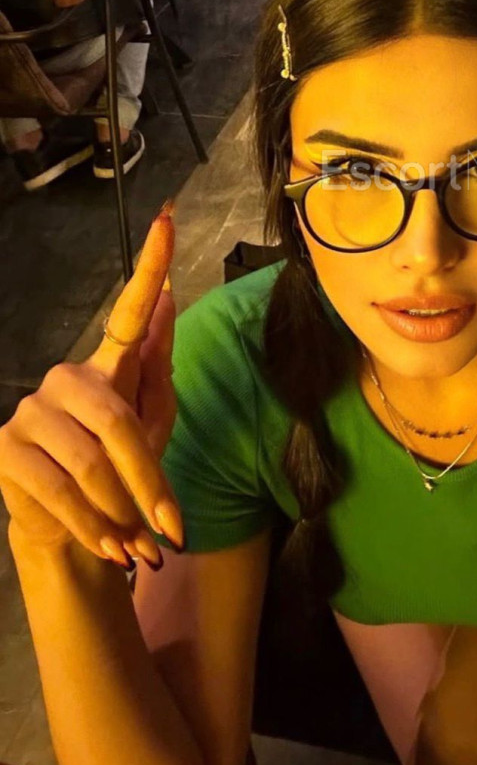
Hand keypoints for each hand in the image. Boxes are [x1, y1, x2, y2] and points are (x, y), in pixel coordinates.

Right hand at [0, 204, 183, 568]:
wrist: (81, 535)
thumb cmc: (125, 476)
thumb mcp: (153, 425)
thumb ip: (157, 367)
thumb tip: (172, 296)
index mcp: (112, 366)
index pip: (131, 310)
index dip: (151, 266)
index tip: (169, 218)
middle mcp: (68, 378)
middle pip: (118, 422)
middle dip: (149, 483)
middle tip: (171, 528)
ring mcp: (31, 411)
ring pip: (88, 463)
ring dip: (121, 512)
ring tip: (141, 544)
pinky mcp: (5, 449)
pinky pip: (56, 489)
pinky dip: (91, 525)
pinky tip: (109, 546)